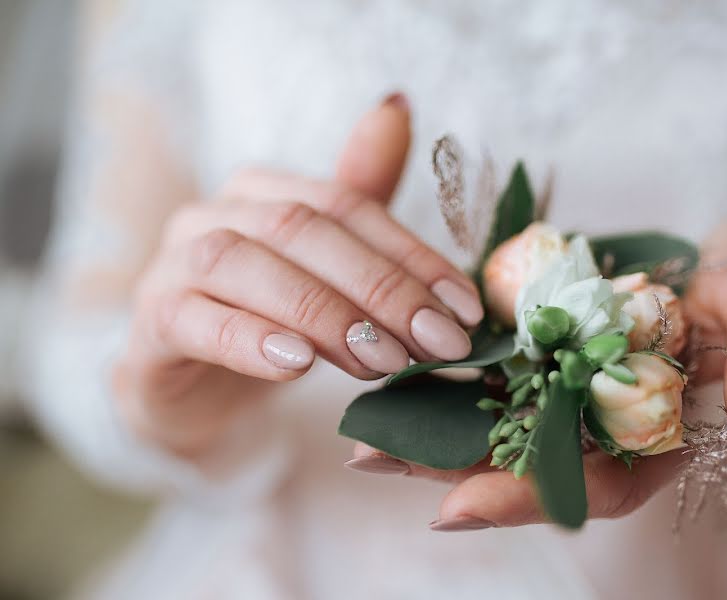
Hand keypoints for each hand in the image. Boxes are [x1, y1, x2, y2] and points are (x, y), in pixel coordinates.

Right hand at [115, 95, 483, 457]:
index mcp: (265, 192)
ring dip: (325, 314)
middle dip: (380, 288)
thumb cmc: (271, 321)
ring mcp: (175, 262)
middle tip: (435, 342)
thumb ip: (362, 199)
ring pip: (247, 267)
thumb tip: (398, 106)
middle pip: (304, 230)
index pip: (348, 207)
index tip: (464, 308)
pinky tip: (297, 364)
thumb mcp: (326, 268)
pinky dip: (250, 340)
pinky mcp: (153, 320)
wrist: (194, 388)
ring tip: (383, 361)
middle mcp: (216, 212)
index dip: (412, 256)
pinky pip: (195, 320)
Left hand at [347, 218, 726, 529]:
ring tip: (362, 425)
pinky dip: (450, 365)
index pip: (597, 484)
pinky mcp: (550, 338)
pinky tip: (396, 360)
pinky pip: (496, 359)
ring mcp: (573, 380)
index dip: (530, 498)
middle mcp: (605, 418)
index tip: (456, 507)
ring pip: (499, 415)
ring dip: (433, 424)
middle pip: (525, 458)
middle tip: (370, 460)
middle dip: (448, 468)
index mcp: (659, 432)